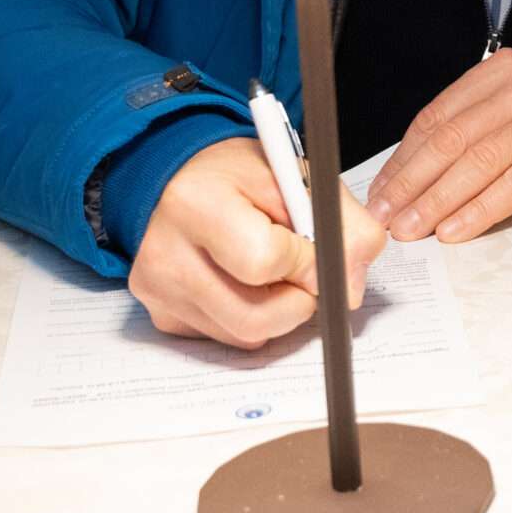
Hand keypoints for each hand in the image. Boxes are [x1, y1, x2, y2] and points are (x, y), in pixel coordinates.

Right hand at [128, 138, 386, 349]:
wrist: (176, 178)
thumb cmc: (235, 174)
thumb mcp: (296, 175)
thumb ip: (340, 221)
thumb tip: (352, 286)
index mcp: (197, 203)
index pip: (265, 261)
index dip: (307, 263)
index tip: (320, 250)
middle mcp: (167, 253)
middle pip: (254, 316)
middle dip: (300, 301)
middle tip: (306, 272)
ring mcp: (159, 290)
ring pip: (245, 335)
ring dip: (279, 312)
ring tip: (276, 270)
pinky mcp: (162, 314)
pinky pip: (226, 337)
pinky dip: (251, 317)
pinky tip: (245, 281)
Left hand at [366, 48, 511, 242]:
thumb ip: (472, 133)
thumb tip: (408, 179)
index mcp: (502, 70)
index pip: (437, 117)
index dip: (402, 160)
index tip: (379, 195)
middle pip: (452, 139)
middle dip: (411, 183)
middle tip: (386, 218)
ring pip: (479, 162)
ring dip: (438, 201)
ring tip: (413, 230)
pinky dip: (480, 210)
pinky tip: (456, 231)